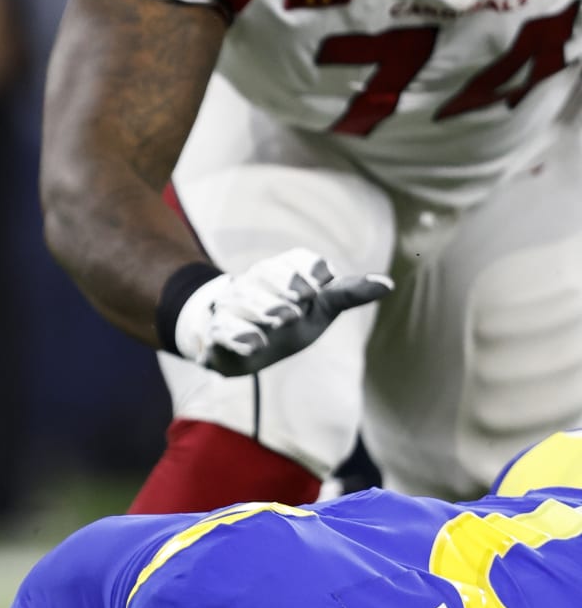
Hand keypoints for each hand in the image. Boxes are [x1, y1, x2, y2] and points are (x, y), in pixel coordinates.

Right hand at [175, 248, 392, 376]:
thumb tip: (389, 284)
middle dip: (284, 290)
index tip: (317, 289)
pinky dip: (238, 336)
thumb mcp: (321, 308)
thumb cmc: (288, 322)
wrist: (244, 347)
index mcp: (283, 270)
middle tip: (297, 310)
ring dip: (264, 309)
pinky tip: (254, 345)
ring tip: (283, 322)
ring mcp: (233, 304)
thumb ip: (348, 293)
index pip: (296, 260)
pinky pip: (223, 328)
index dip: (307, 272)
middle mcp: (255, 281)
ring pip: (244, 298)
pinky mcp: (218, 330)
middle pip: (267, 274)